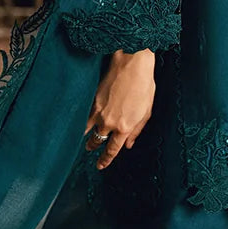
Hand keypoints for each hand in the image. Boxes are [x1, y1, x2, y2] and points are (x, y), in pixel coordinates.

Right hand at [85, 48, 156, 169]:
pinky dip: (81, 121)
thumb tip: (129, 144)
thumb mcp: (146, 111)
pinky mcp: (91, 100)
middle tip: (90, 149)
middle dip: (93, 147)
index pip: (112, 149)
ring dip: (86, 136)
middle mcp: (109, 122)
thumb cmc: (143, 85)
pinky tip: (81, 122)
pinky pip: (83, 116)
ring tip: (84, 138)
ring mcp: (98, 111)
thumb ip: (137, 130)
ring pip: (86, 130)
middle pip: (97, 141)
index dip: (105, 159)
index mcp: (124, 127)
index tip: (100, 165)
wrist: (131, 63)